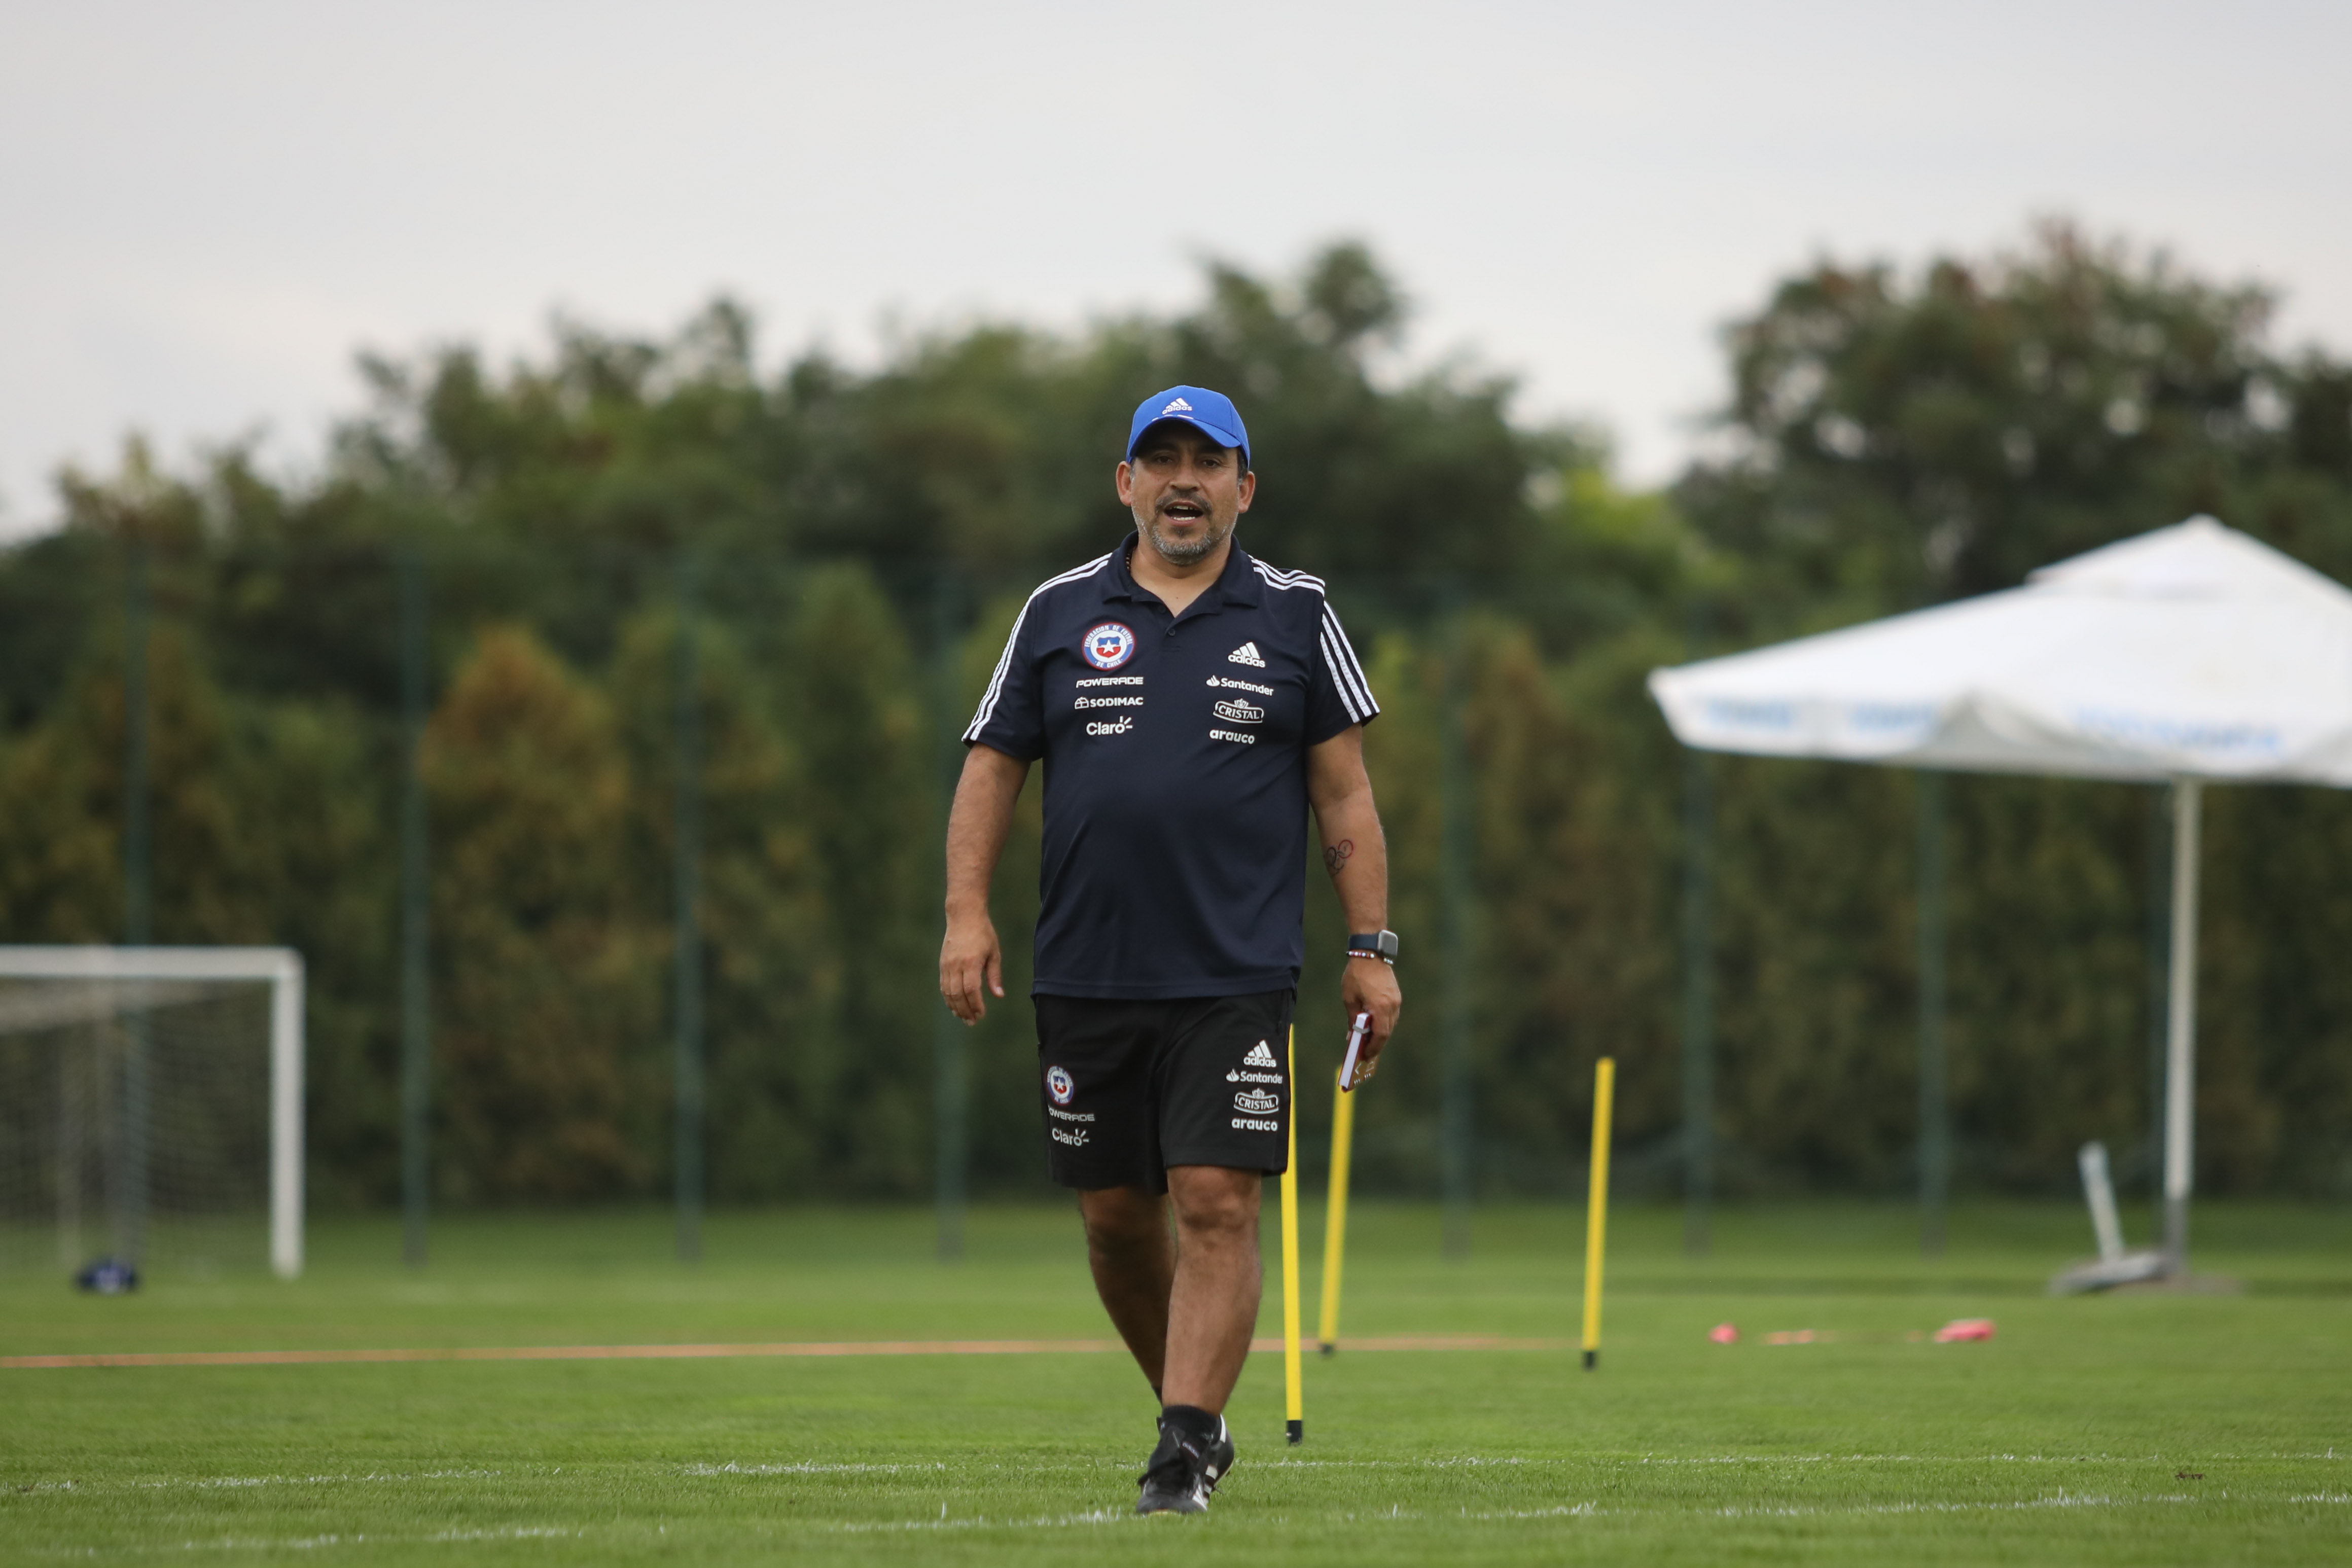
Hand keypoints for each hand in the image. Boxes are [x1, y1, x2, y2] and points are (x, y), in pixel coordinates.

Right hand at [940, 911, 1003, 1023]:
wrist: (963, 916)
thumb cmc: (983, 933)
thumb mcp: (994, 953)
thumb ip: (995, 975)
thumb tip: (999, 996)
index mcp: (971, 962)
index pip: (971, 990)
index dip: (976, 1005)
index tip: (982, 1014)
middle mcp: (956, 964)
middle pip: (958, 994)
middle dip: (965, 1011)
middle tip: (973, 1022)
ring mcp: (947, 965)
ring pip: (948, 992)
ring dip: (956, 1008)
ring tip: (964, 1018)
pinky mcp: (942, 964)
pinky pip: (943, 986)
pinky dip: (948, 998)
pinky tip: (955, 1007)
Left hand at [1339, 955, 1401, 1083]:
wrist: (1371, 953)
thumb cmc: (1357, 975)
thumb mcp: (1349, 998)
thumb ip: (1353, 1019)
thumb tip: (1352, 1035)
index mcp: (1380, 1007)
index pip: (1381, 1035)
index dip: (1374, 1047)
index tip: (1366, 1056)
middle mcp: (1392, 1005)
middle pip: (1387, 1032)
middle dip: (1377, 1044)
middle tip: (1366, 1053)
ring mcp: (1396, 1000)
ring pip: (1391, 1024)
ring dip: (1381, 1034)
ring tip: (1368, 1041)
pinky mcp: (1397, 996)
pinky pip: (1392, 1015)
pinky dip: (1384, 1023)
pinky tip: (1374, 1026)